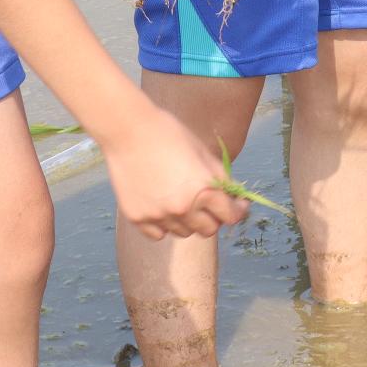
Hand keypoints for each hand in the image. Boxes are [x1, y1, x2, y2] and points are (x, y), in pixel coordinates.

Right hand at [101, 106, 249, 239]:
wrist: (129, 131)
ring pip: (184, 232)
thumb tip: (232, 197)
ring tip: (181, 199)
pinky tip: (163, 206)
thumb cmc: (169, 135)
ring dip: (188, 221)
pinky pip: (158, 234)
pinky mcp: (137, 218)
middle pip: (208, 230)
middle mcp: (182, 208)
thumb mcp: (204, 154)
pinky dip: (164, 225)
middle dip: (214, 217)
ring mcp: (159, 216)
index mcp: (203, 190)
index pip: (230, 217)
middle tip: (210, 204)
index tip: (238, 205)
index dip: (238, 210)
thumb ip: (220, 179)